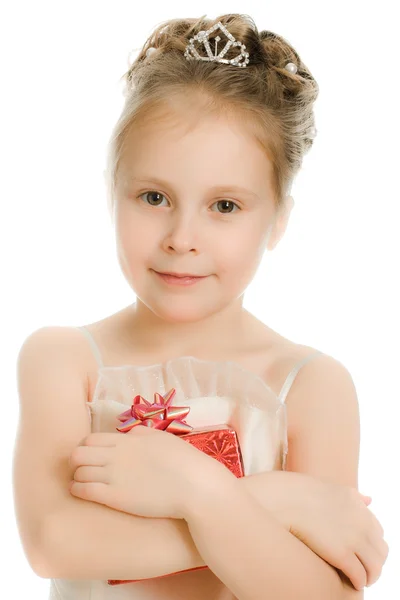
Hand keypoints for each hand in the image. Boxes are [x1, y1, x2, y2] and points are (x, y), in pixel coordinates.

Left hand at [68, 427, 230, 518]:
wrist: (194, 486)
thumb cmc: (183, 461)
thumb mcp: (162, 438)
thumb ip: (141, 434)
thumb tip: (127, 434)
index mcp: (127, 440)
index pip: (90, 439)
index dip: (86, 447)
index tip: (89, 455)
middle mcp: (116, 455)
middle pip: (78, 454)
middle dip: (76, 461)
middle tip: (83, 468)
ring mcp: (113, 476)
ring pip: (79, 472)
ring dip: (77, 476)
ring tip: (81, 481)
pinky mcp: (114, 497)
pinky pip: (84, 490)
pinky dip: (78, 489)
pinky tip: (81, 492)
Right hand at [255, 472, 387, 590]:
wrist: (280, 499)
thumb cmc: (298, 493)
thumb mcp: (331, 487)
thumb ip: (352, 495)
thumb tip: (368, 500)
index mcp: (357, 504)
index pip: (378, 532)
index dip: (370, 545)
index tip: (361, 552)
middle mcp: (360, 520)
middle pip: (380, 551)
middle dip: (373, 562)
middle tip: (361, 569)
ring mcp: (353, 537)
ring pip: (375, 567)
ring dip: (369, 576)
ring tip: (357, 579)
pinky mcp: (342, 554)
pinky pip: (360, 576)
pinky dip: (357, 582)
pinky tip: (348, 582)